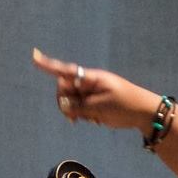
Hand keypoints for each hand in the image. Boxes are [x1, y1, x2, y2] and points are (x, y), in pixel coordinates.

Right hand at [32, 52, 162, 131]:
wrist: (144, 112)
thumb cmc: (125, 105)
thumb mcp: (101, 108)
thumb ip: (80, 107)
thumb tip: (63, 106)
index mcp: (90, 78)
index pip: (65, 70)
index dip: (48, 65)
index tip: (34, 56)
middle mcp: (88, 83)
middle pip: (65, 89)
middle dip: (65, 103)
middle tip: (74, 119)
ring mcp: (91, 93)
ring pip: (72, 101)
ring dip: (75, 112)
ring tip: (92, 119)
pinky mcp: (94, 103)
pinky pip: (80, 109)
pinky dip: (83, 116)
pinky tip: (97, 120)